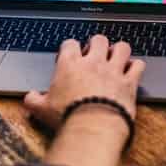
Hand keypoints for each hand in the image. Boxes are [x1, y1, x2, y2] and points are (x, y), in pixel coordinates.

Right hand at [23, 35, 144, 128]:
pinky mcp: (129, 82)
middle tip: (94, 55)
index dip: (70, 48)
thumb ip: (33, 100)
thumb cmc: (67, 116)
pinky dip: (136, 66)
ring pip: (121, 47)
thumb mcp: (42, 110)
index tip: (69, 58)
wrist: (92, 127)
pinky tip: (131, 71)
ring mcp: (113, 70)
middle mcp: (93, 62)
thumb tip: (28, 98)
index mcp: (70, 64)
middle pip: (98, 39)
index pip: (70, 43)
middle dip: (97, 44)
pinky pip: (138, 65)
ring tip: (115, 58)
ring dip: (119, 51)